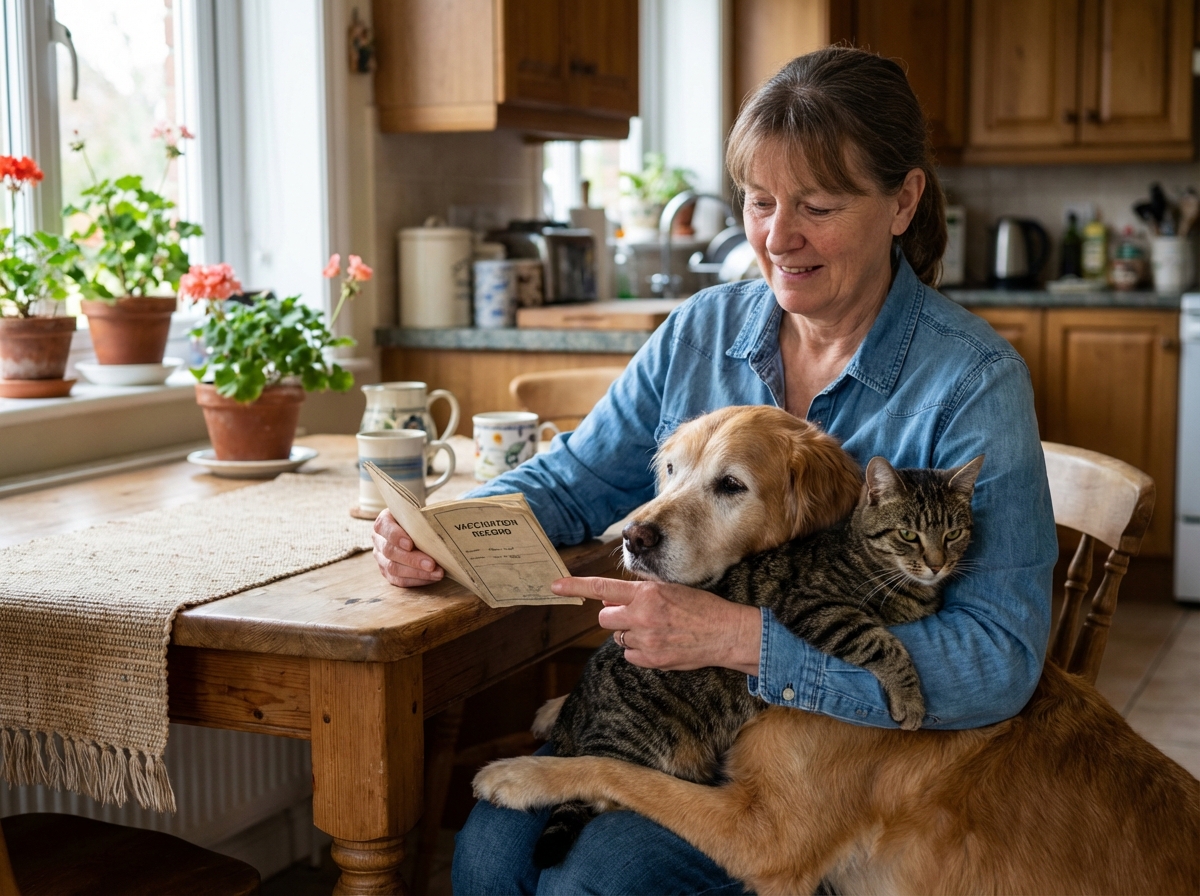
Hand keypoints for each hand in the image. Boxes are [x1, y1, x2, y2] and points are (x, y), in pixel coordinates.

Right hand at [372, 509, 443, 586]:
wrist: (420, 529)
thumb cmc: (421, 518)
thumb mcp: (421, 512)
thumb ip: (425, 516)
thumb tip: (444, 522)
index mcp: (384, 521)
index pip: (384, 526)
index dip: (395, 536)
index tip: (410, 544)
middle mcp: (379, 540)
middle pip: (390, 551)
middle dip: (412, 560)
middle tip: (432, 564)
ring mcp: (381, 558)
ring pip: (393, 568)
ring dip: (417, 573)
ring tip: (437, 573)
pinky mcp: (388, 572)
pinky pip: (399, 580)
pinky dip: (417, 580)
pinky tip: (432, 578)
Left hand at [551, 576, 761, 674]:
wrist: (725, 633)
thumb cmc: (700, 608)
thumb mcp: (670, 589)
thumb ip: (639, 592)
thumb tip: (610, 597)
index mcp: (646, 593)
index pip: (602, 587)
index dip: (575, 586)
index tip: (554, 585)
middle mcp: (642, 615)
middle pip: (604, 617)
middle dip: (614, 617)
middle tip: (636, 616)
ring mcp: (645, 640)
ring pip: (618, 638)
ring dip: (629, 634)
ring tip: (657, 630)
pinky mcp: (651, 660)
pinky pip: (629, 655)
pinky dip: (639, 651)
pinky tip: (660, 644)